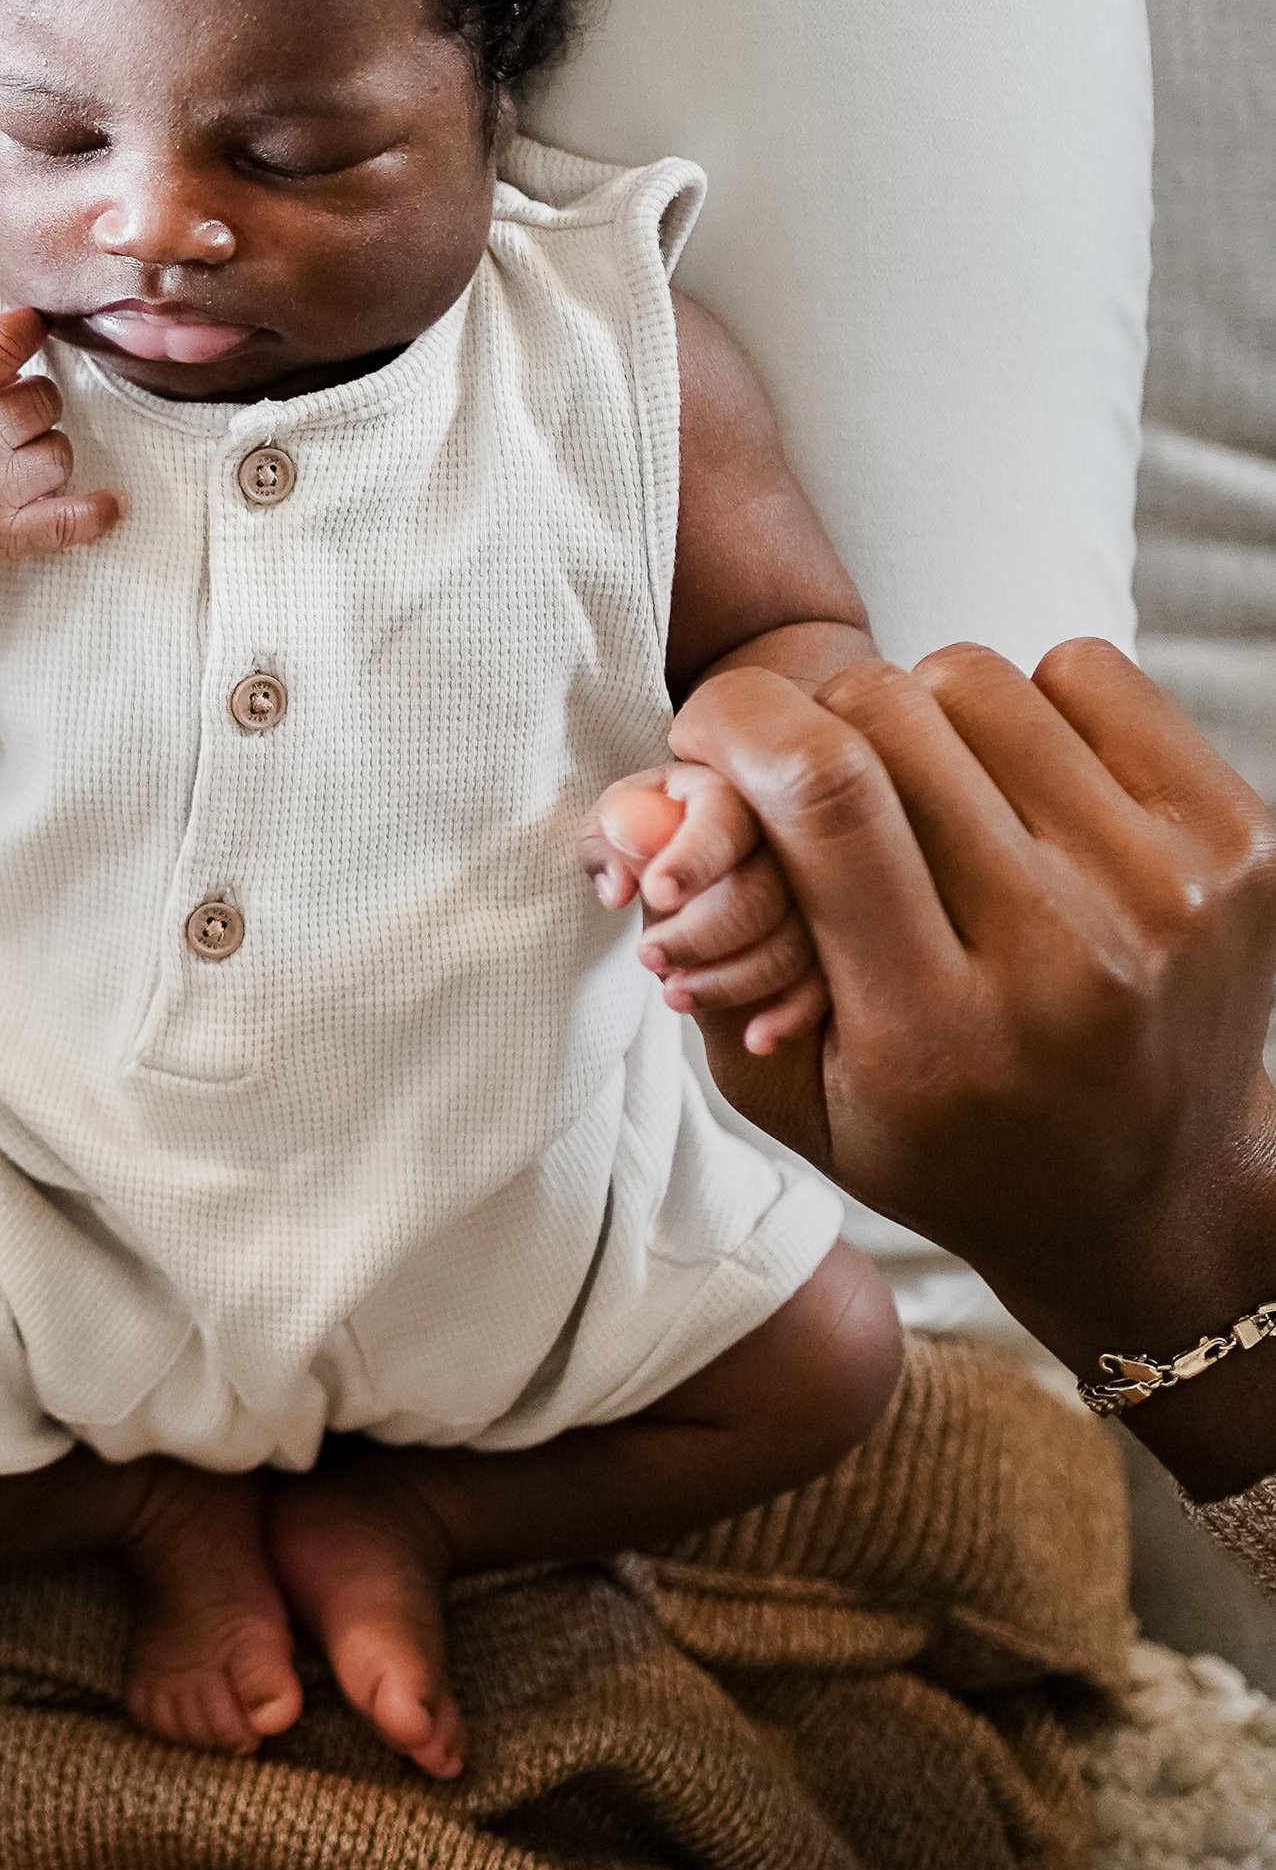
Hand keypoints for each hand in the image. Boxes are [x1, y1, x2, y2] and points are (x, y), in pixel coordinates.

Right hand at [0, 305, 123, 596]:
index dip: (27, 328)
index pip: (8, 339)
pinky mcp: (0, 536)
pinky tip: (112, 503)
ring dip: (44, 451)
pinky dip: (96, 514)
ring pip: (59, 451)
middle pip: (44, 398)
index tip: (30, 330)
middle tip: (0, 418)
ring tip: (12, 460)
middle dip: (29, 402)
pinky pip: (70, 523)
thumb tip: (20, 354)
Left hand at [581, 764, 826, 1053]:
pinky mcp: (832, 938)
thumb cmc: (652, 833)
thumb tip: (617, 888)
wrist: (694, 862)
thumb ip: (607, 843)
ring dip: (733, 980)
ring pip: (796, 942)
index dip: (693, 856)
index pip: (724, 817)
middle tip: (648, 957)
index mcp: (732, 791)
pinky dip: (793, 1015)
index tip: (657, 893)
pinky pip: (827, 981)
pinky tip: (756, 1038)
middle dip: (701, 934)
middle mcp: (787, 835)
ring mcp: (818, 888)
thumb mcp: (616, 826)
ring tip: (675, 996)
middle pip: (764, 888)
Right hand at [671, 641, 1275, 1491]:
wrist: (1150, 1197)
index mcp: (939, 1033)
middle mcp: (1069, 958)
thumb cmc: (940, 1139)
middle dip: (819, 724)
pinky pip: (1085, 672)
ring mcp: (1172, 892)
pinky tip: (1021, 792)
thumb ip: (704, 947)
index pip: (827, 793)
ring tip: (930, 802)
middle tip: (815, 784)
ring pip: (981, 679)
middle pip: (893, 716)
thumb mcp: (789, 1089)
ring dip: (923, 718)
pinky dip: (1030, 706)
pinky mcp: (1239, 841)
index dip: (737, 723)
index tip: (703, 731)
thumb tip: (652, 798)